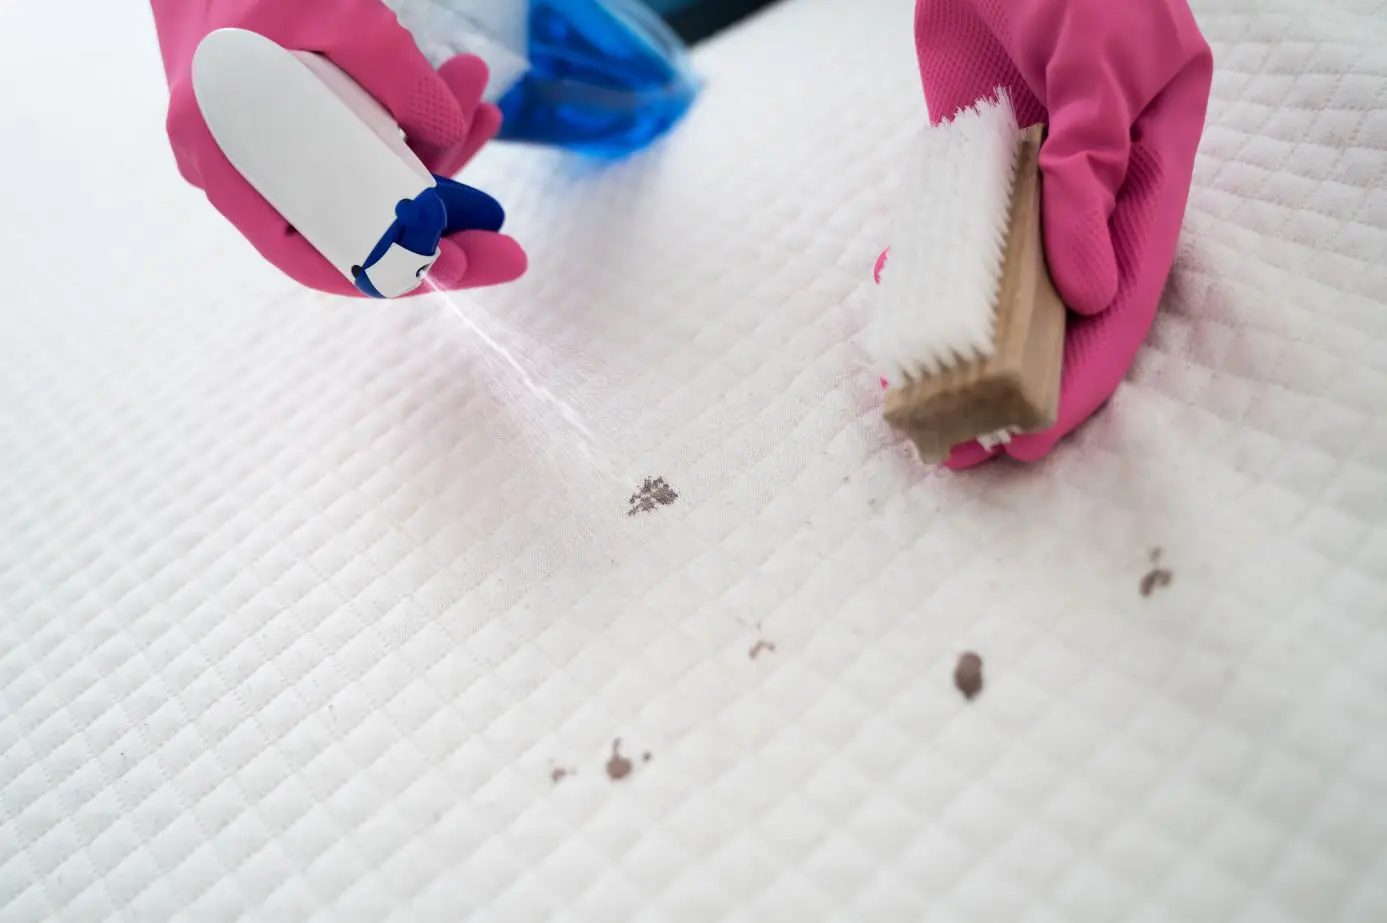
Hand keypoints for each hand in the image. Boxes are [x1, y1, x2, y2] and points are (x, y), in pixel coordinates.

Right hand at [152, 0, 526, 295]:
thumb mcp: (337, 11)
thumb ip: (399, 75)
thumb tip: (454, 130)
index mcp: (224, 154)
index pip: (312, 253)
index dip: (395, 270)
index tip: (467, 266)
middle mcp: (235, 162)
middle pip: (346, 225)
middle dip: (435, 218)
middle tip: (503, 228)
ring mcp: (258, 139)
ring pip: (358, 178)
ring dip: (433, 156)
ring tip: (487, 116)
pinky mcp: (283, 112)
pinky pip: (353, 141)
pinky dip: (409, 128)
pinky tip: (467, 106)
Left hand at [878, 0, 1212, 466]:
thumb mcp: (1102, 64)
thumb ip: (1093, 169)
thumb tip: (1088, 291)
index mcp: (1149, 171)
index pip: (1124, 293)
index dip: (1086, 371)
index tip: (1041, 433)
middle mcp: (1090, 189)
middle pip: (1060, 306)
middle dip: (1018, 381)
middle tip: (970, 447)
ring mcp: (1028, 179)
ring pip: (1000, 280)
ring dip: (963, 343)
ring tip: (923, 405)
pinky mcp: (971, 161)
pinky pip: (949, 231)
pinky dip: (921, 270)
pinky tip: (889, 311)